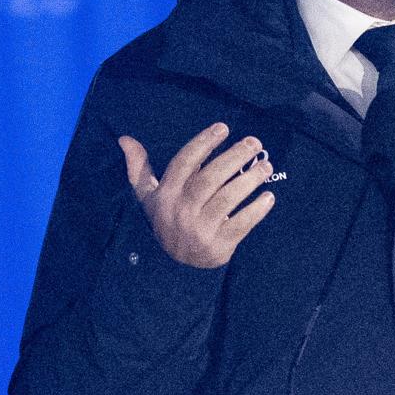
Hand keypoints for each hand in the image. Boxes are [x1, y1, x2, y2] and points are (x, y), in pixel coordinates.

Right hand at [120, 123, 276, 268]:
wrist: (175, 266)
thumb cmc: (165, 219)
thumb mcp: (147, 196)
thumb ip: (138, 167)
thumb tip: (124, 139)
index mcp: (165, 195)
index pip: (185, 162)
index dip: (204, 143)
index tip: (223, 127)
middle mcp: (181, 211)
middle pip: (210, 178)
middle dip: (234, 157)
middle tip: (255, 143)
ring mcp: (200, 229)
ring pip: (228, 199)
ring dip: (250, 180)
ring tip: (267, 165)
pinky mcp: (218, 246)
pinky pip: (241, 224)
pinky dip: (257, 210)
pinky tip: (269, 196)